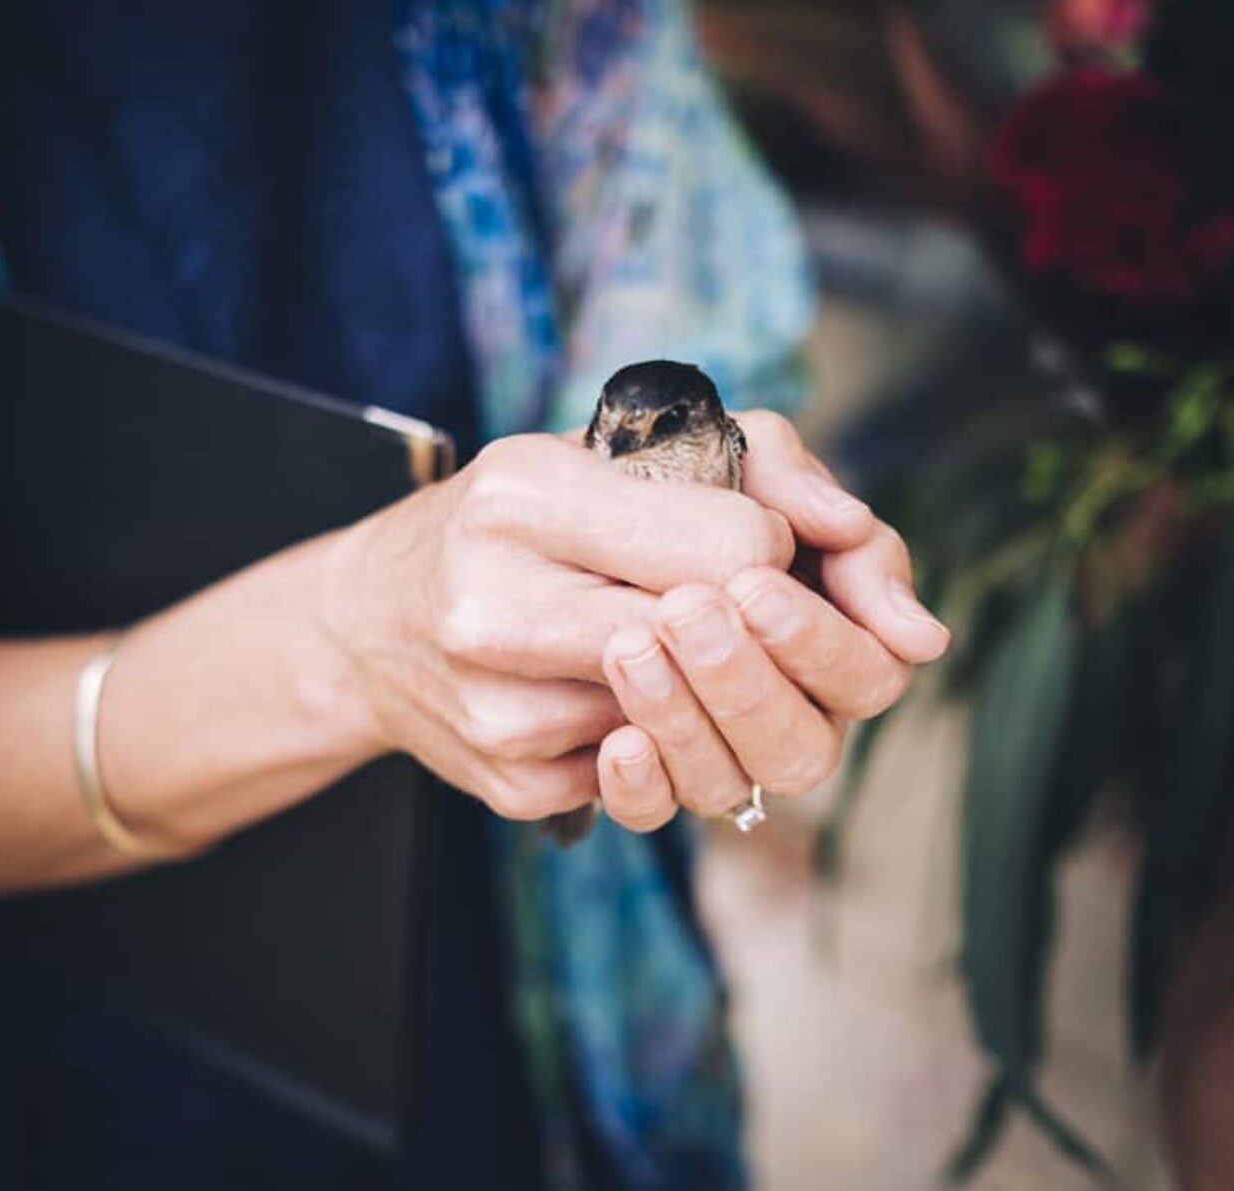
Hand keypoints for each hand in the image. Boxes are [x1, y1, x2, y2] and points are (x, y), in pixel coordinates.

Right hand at [317, 432, 799, 820]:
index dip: (768, 555)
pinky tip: (618, 698)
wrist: (370, 620)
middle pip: (715, 647)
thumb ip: (760, 461)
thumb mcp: (603, 449)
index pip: (735, 551)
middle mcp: (497, 609)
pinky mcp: (514, 785)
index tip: (745, 549)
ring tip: (665, 647)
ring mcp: (502, 711)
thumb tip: (863, 541)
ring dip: (706, 691)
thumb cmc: (510, 522)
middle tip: (739, 612)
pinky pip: (652, 780)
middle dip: (755, 632)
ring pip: (695, 724)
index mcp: (524, 499)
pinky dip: (659, 741)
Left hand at [593, 412, 949, 830]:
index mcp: (831, 637)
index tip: (753, 584)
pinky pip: (650, 812)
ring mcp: (710, 752)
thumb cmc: (655, 484)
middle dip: (749, 684)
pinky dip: (640, 786)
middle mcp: (784, 710)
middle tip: (686, 612)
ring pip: (728, 785)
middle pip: (804, 748)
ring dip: (686, 722)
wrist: (528, 521)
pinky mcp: (633, 777)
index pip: (868, 675)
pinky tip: (618, 742)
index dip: (820, 641)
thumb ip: (798, 488)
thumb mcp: (732, 457)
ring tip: (631, 648)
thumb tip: (867, 548)